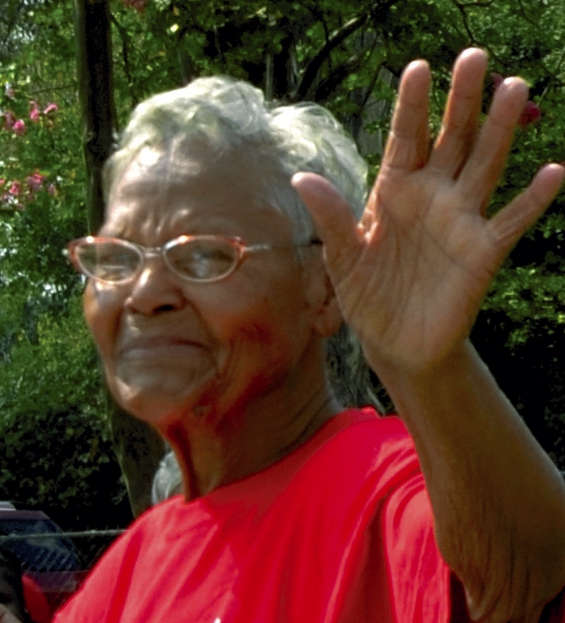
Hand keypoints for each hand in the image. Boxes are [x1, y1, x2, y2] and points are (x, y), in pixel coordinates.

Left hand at [293, 48, 563, 376]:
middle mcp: (433, 195)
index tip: (418, 68)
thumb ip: (332, 220)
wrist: (396, 345)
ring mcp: (461, 220)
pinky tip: (552, 172)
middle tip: (474, 56)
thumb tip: (302, 178)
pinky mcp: (482, 252)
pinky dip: (532, 201)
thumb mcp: (343, 261)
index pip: (405, 138)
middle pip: (451, 138)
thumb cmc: (367, 297)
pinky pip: (511, 222)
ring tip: (515, 88)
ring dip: (500, 130)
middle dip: (462, 99)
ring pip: (485, 165)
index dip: (412, 105)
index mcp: (395, 190)